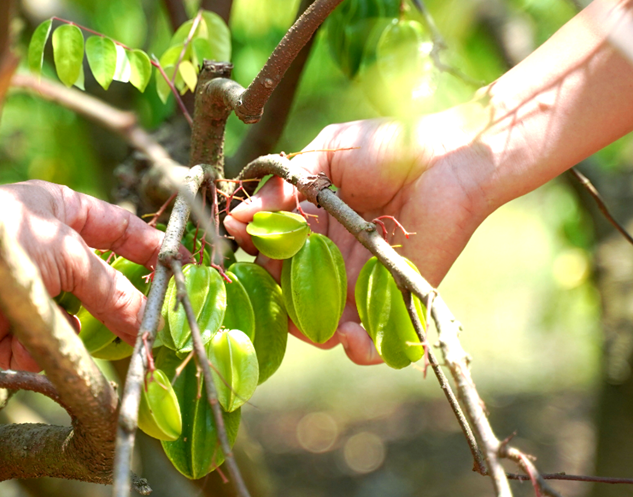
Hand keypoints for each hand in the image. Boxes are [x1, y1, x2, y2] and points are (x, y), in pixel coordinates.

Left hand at [0, 180, 166, 370]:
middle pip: (101, 284)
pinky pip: (37, 346)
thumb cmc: (4, 234)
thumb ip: (110, 290)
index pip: (122, 231)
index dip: (153, 250)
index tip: (185, 270)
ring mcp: (28, 289)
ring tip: (120, 356)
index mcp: (66, 215)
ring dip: (90, 338)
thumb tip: (147, 322)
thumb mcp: (70, 254)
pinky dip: (47, 355)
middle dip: (127, 307)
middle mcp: (49, 252)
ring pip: (73, 321)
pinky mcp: (3, 324)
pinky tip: (58, 358)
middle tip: (159, 330)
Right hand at [225, 114, 492, 364]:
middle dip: (276, 304)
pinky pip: (377, 341)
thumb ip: (280, 188)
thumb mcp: (323, 158)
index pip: (271, 258)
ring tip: (310, 323)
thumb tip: (236, 216)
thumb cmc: (384, 147)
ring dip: (310, 333)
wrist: (446, 156)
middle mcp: (332, 261)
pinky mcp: (396, 298)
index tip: (240, 252)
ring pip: (325, 328)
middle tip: (273, 294)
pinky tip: (349, 336)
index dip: (253, 260)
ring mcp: (362, 284)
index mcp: (311, 228)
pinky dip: (361, 350)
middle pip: (291, 300)